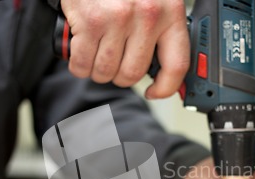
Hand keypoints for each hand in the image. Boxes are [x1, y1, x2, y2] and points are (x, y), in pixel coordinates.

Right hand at [60, 0, 189, 98]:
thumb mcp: (153, 0)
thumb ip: (161, 30)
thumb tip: (161, 69)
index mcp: (169, 12)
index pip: (176, 65)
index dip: (165, 88)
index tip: (155, 92)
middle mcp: (147, 16)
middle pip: (133, 74)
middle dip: (119, 76)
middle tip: (113, 63)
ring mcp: (118, 19)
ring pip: (106, 72)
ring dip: (97, 70)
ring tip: (96, 53)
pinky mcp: (91, 21)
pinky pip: (82, 64)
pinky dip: (78, 65)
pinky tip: (80, 50)